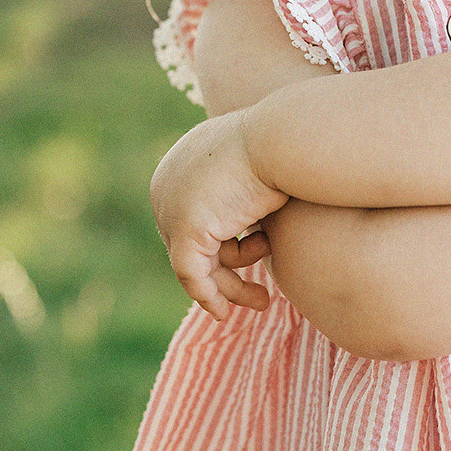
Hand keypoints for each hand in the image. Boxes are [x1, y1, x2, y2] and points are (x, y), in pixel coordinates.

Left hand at [150, 109, 288, 321]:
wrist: (283, 139)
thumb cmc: (284, 151)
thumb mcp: (259, 172)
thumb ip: (247, 196)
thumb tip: (255, 223)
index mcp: (180, 165)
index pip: (194, 219)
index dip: (224, 246)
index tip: (253, 263)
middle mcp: (166, 185)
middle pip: (192, 243)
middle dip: (226, 271)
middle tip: (258, 294)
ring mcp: (171, 208)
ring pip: (193, 264)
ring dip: (228, 288)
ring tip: (262, 301)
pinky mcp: (185, 231)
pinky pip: (191, 275)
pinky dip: (208, 296)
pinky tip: (223, 311)